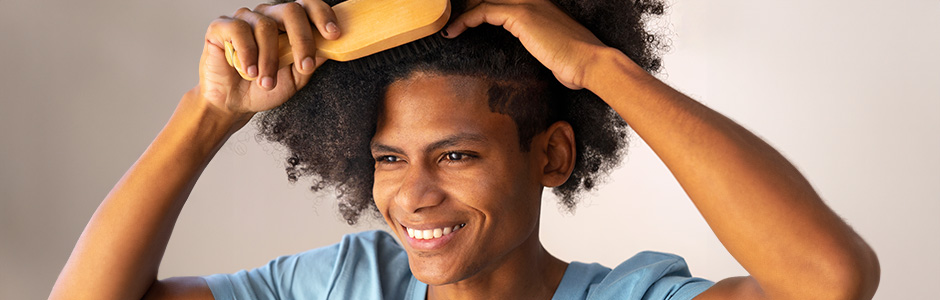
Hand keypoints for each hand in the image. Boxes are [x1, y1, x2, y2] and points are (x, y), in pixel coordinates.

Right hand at [197, 0, 340, 119]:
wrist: (233, 103)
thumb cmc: (265, 87)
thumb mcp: (296, 78)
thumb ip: (313, 60)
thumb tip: (334, 46)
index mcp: (288, 24)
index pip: (308, 6)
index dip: (323, 15)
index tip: (334, 35)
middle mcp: (268, 16)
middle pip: (291, 10)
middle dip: (302, 40)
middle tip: (304, 67)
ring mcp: (245, 19)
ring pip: (265, 26)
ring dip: (270, 59)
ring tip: (266, 82)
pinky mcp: (221, 26)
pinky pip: (238, 30)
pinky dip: (247, 53)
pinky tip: (248, 71)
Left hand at [443, 0, 608, 89]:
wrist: (589, 62)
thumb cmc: (574, 63)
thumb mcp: (552, 50)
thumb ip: (538, 45)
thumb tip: (531, 54)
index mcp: (540, 6)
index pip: (503, 2)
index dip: (481, 8)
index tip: (464, 22)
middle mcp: (533, 0)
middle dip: (468, 6)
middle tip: (449, 21)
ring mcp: (528, 4)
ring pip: (484, 0)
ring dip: (461, 13)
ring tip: (446, 26)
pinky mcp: (521, 14)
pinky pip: (483, 11)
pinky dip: (464, 21)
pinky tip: (453, 32)